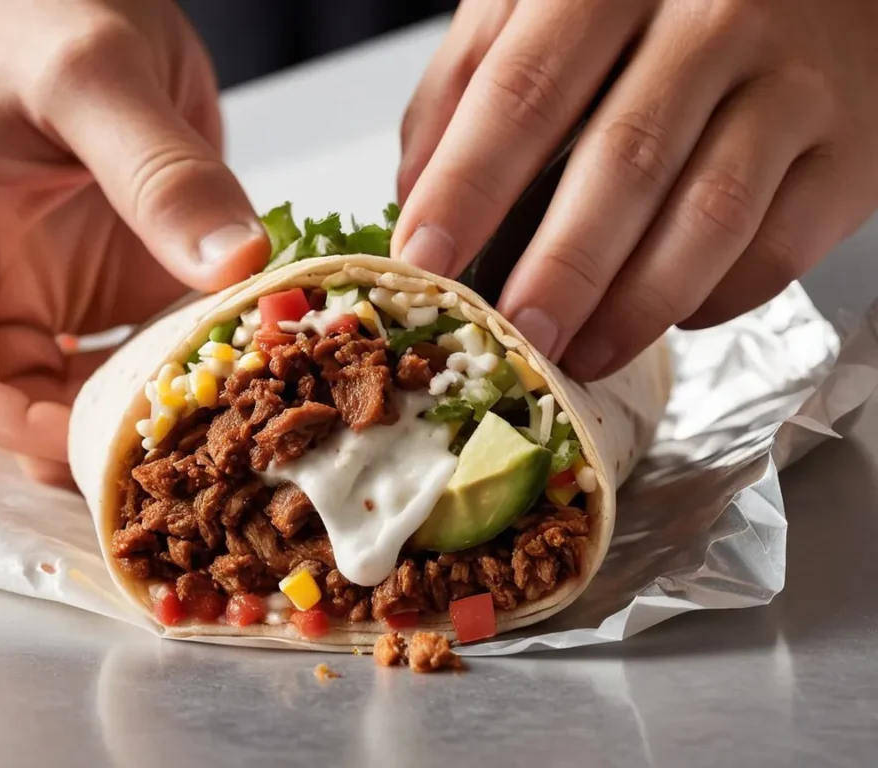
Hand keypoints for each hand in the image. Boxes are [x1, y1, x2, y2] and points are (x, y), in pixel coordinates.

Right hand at [0, 0, 269, 485]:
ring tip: (214, 431)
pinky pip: (155, 344)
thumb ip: (157, 172)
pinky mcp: (133, 277)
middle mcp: (9, 275)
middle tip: (169, 459)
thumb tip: (234, 265)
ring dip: (145, 412)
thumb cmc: (50, 9)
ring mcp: (73, 283)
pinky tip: (240, 375)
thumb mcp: (95, 76)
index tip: (78, 436)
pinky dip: (192, 368)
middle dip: (82, 435)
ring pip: (92, 382)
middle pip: (22, 391)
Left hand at [394, 0, 877, 378]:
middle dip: (559, 267)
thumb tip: (418, 189)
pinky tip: (665, 317)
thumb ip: (475, 74)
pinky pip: (780, 247)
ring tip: (578, 353)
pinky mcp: (851, 151)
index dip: (468, 185)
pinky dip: (713, 298)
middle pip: (624, 160)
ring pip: (709, 215)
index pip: (525, 90)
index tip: (424, 259)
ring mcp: (794, 83)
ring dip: (635, 305)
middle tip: (511, 335)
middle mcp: (715, 17)